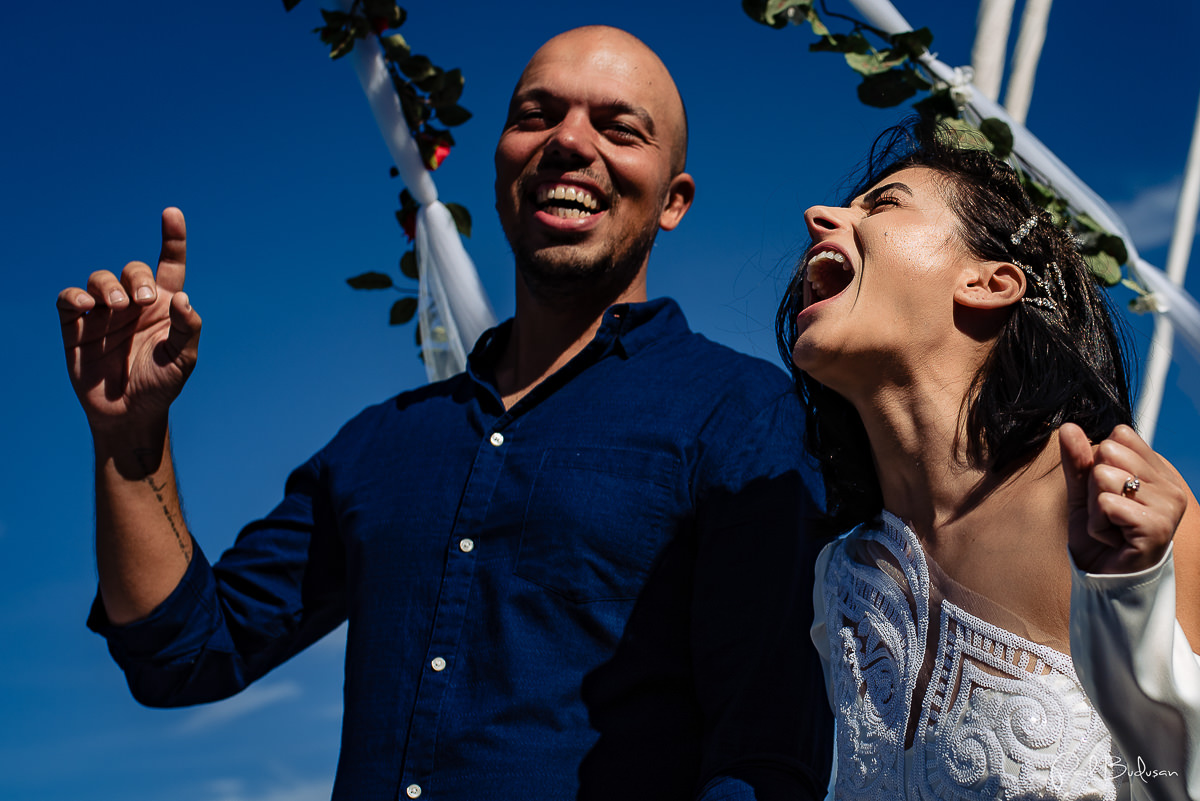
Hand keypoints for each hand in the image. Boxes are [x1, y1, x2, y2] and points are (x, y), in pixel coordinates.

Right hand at [57, 208, 201, 434]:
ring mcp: (104, 313)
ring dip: (107, 286)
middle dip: (135, 277)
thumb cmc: (161, 386)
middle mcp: (134, 303)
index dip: (171, 239)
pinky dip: (75, 296)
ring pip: (100, 279)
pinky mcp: (76, 326)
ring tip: (115, 307)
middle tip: (140, 301)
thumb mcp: (183, 358)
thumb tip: (181, 298)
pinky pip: (69, 299)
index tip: (172, 214)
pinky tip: (86, 307)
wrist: (129, 415)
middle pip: (133, 270)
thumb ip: (187, 327)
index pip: (170, 265)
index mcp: (163, 306)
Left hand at [1060, 422, 1186, 573]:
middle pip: (1108, 452)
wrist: (1104, 579)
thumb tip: (1067, 426)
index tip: (1109, 494)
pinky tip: (1114, 540)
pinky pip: (1106, 504)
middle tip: (1108, 514)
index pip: (1118, 437)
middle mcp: (1170, 485)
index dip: (1098, 464)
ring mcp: (1168, 505)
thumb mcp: (1082, 492)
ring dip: (1096, 508)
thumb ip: (1077, 460)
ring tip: (1112, 527)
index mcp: (1158, 471)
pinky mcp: (1157, 525)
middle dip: (1094, 486)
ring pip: (1104, 476)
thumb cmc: (1099, 535)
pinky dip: (1098, 525)